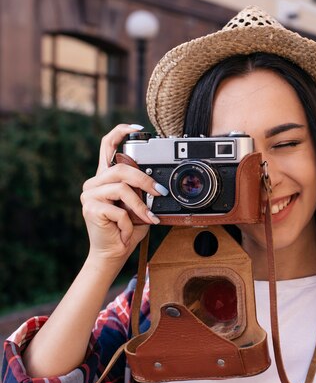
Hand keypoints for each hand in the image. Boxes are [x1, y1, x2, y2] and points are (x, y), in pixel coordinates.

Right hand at [80, 124, 167, 263]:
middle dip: (145, 181)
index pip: (107, 145)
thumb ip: (143, 191)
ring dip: (140, 206)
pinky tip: (126, 230)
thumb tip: (159, 183)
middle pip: (121, 169)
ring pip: (122, 188)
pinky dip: (129, 222)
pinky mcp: (90, 208)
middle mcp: (94, 182)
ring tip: (148, 218)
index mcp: (105, 177)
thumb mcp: (139, 205)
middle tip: (160, 192)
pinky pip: (119, 209)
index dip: (120, 132)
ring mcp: (90, 194)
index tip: (138, 129)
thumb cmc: (127, 228)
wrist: (113, 253)